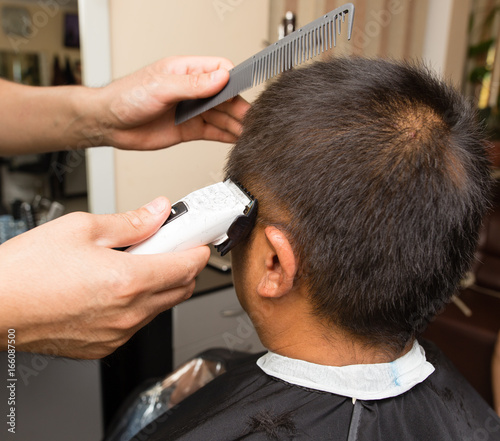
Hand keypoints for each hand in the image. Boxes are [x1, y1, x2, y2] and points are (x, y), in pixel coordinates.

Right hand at [0, 198, 209, 358]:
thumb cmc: (26, 271)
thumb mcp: (82, 228)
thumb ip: (130, 222)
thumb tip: (158, 211)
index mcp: (129, 281)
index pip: (188, 266)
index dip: (198, 248)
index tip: (197, 238)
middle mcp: (128, 313)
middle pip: (182, 289)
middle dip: (184, 265)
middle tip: (168, 245)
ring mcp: (117, 333)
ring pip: (161, 307)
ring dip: (161, 284)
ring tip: (135, 263)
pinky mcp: (103, 346)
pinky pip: (137, 323)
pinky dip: (139, 304)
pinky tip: (116, 287)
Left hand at [96, 56, 249, 149]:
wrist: (110, 124)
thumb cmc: (127, 97)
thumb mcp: (162, 87)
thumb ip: (193, 85)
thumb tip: (220, 78)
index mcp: (186, 71)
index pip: (219, 70)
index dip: (232, 81)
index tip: (241, 92)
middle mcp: (192, 90)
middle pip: (225, 97)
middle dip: (238, 107)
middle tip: (251, 119)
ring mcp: (192, 110)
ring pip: (222, 116)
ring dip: (235, 124)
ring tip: (249, 132)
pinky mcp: (189, 129)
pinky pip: (213, 132)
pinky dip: (226, 136)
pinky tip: (237, 139)